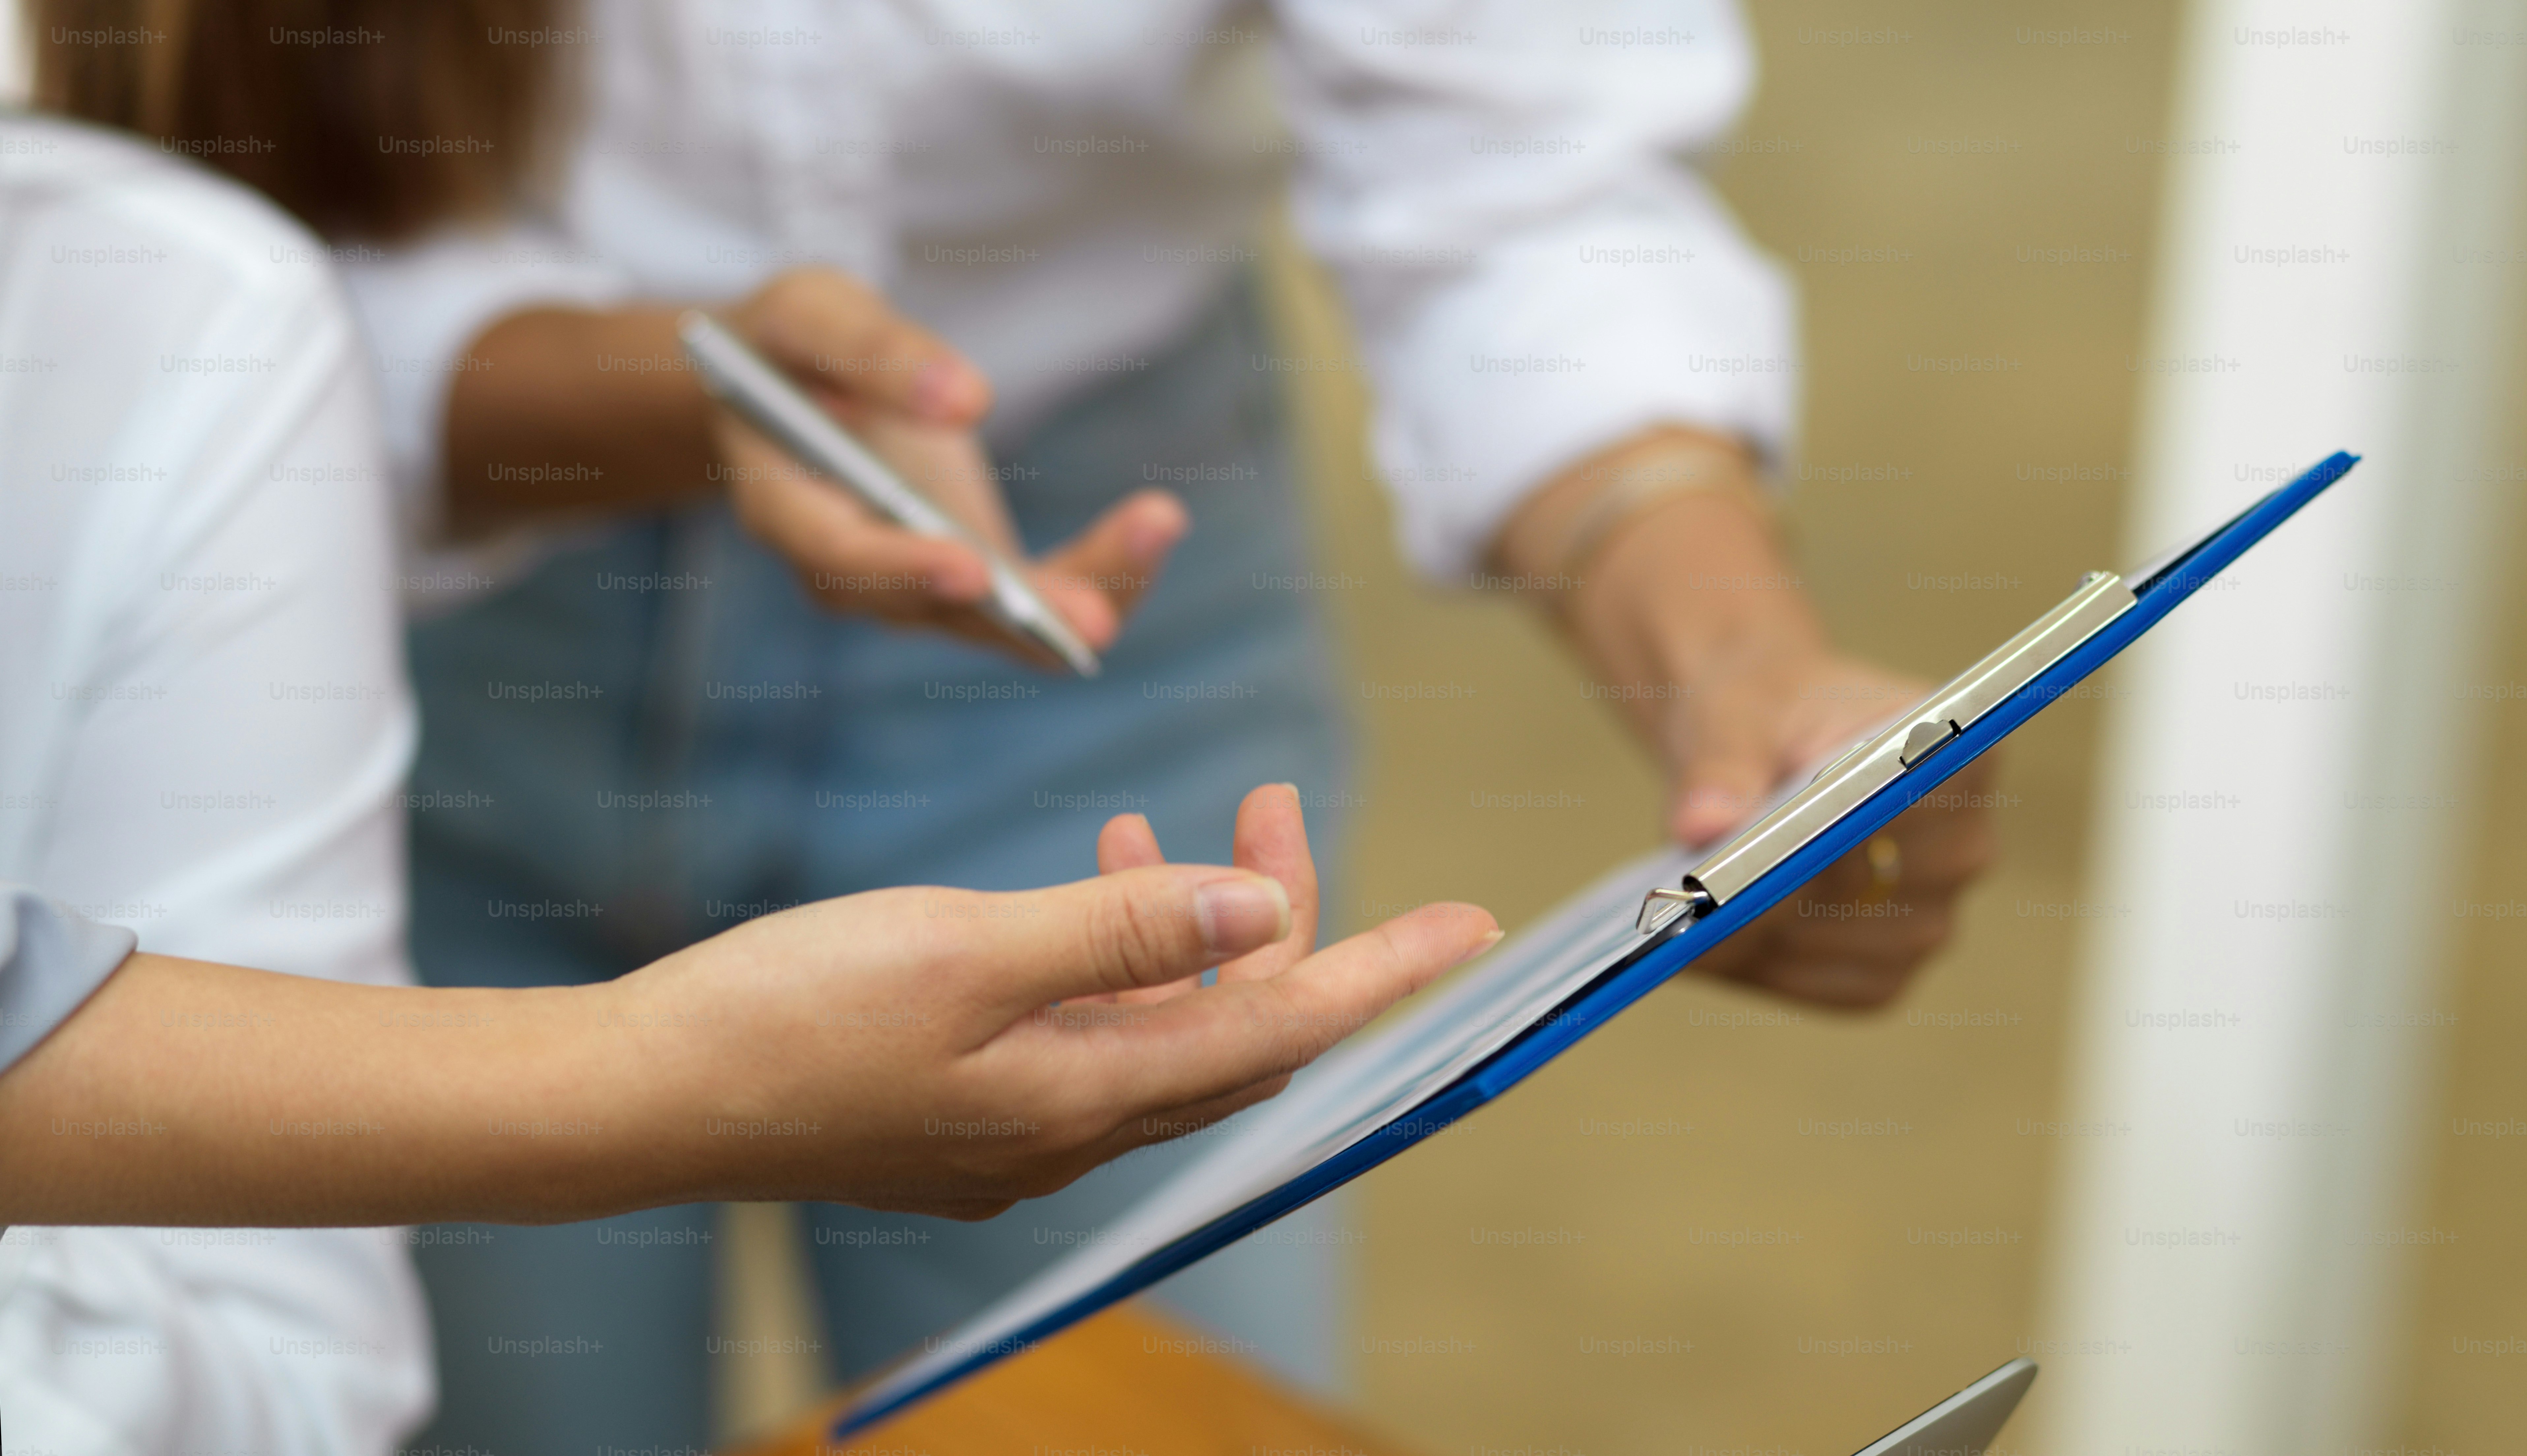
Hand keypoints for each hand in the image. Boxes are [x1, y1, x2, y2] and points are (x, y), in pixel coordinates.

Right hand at [624, 785, 1498, 1217]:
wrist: (646, 1095)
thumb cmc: (790, 1015)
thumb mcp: (966, 952)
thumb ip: (1121, 932)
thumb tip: (1264, 919)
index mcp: (1085, 1098)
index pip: (1283, 1030)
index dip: (1382, 972)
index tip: (1468, 926)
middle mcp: (1070, 1130)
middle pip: (1233, 1030)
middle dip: (1283, 922)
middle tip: (1275, 804)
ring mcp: (1016, 1128)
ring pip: (1161, 1025)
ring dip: (1194, 928)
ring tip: (1189, 825)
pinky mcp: (964, 1107)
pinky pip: (1090, 1030)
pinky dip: (1116, 953)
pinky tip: (1091, 873)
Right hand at [715, 267, 1188, 665]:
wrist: (787, 382)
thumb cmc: (788, 344)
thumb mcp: (811, 313)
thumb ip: (872, 351)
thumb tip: (964, 398)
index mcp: (785, 504)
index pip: (841, 556)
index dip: (904, 569)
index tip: (971, 571)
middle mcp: (847, 568)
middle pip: (933, 608)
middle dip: (1018, 614)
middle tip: (1094, 621)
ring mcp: (912, 582)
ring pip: (998, 619)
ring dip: (1081, 593)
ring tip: (1154, 533)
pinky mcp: (969, 573)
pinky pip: (1033, 597)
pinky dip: (1096, 571)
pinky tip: (1154, 526)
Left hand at [1491, 427, 1999, 1007]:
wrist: (1749, 718)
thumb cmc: (1746, 692)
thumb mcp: (1724, 702)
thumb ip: (1720, 758)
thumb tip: (1708, 831)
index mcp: (1958, 742)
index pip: (1937, 797)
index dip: (1861, 829)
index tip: (1778, 839)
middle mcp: (1970, 828)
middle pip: (1905, 893)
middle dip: (1796, 901)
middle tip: (1699, 900)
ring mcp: (1941, 903)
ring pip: (1876, 957)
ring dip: (1777, 950)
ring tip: (1692, 922)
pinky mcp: (1893, 956)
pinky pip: (1847, 991)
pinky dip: (1777, 978)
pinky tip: (1718, 950)